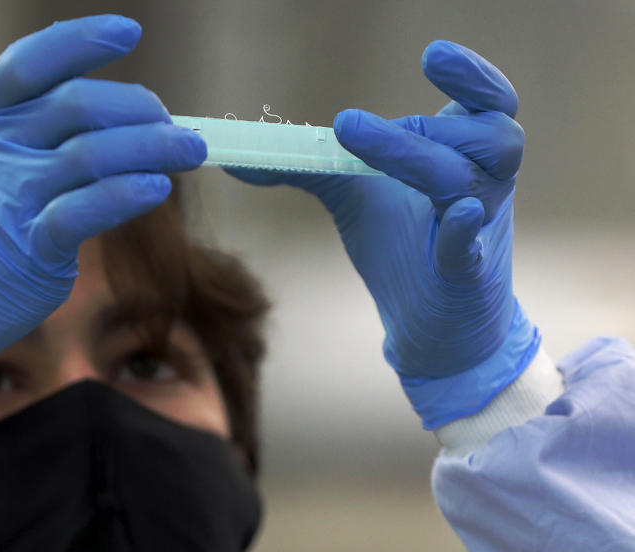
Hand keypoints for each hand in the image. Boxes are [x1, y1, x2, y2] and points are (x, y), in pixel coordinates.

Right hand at [0, 15, 206, 431]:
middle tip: (170, 120)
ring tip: (191, 149)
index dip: (81, 40)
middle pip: (79, 105)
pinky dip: (128, 195)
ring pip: (95, 153)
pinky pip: (89, 211)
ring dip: (154, 147)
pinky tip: (157, 190)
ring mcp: (10, 199)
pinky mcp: (30, 250)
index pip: (30, 64)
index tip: (127, 33)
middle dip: (137, 106)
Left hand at [229, 41, 537, 427]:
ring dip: (424, 163)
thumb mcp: (352, 194)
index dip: (471, 74)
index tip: (431, 53)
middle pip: (482, 136)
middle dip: (412, 132)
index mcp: (461, 153)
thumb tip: (237, 156)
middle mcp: (482, 184)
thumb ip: (310, 164)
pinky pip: (470, 248)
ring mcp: (478, 231)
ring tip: (370, 157)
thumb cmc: (403, 247)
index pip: (488, 100)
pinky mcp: (466, 277)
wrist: (431, 325)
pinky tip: (459, 214)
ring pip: (474, 183)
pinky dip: (462, 231)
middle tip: (346, 126)